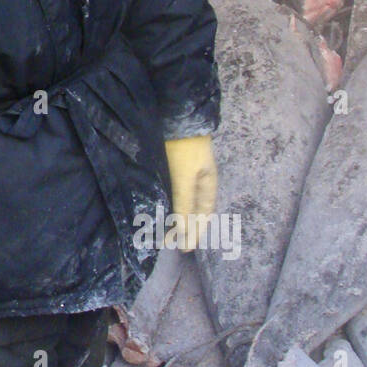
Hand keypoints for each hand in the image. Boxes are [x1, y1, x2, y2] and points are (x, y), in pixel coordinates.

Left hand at [163, 135, 217, 251]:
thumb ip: (184, 204)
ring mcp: (185, 174)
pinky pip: (172, 192)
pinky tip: (160, 209)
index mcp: (207, 186)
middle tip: (171, 244)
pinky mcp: (172, 167)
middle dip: (184, 228)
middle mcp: (198, 182)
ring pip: (182, 202)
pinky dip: (168, 204)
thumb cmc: (184, 149)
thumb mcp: (185, 178)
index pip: (202, 215)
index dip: (195, 232)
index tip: (185, 248)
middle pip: (192, 211)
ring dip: (175, 217)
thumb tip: (184, 231)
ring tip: (163, 232)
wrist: (177, 118)